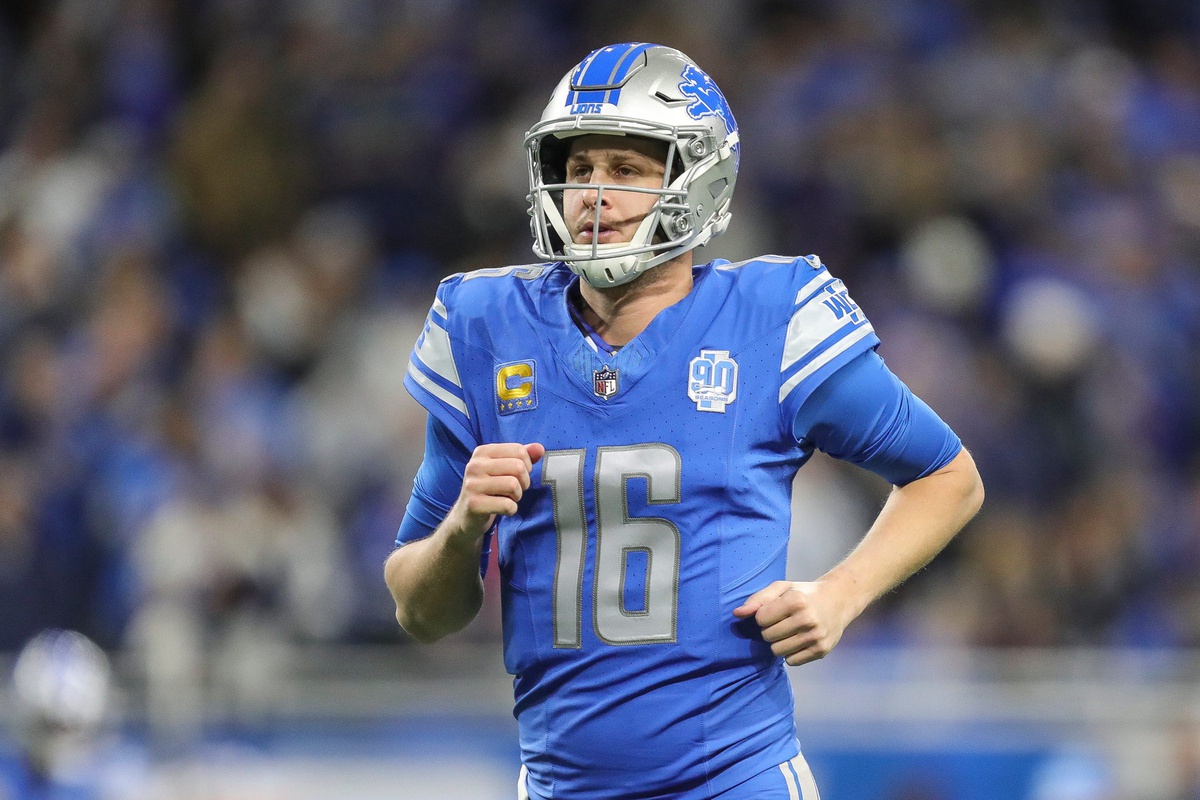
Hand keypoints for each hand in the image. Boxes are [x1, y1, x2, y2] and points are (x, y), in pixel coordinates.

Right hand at [445, 442, 545, 543]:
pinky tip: (502, 509)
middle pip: (518, 467)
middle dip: (524, 482)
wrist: (466, 515)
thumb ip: (523, 457)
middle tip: (515, 490)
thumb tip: (540, 449)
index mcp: (483, 452)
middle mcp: (475, 465)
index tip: (517, 475)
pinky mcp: (474, 504)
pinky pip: (507, 505)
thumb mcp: (504, 469)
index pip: (519, 450)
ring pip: (513, 485)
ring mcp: (473, 484)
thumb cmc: (490, 489)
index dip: (526, 465)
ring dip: (517, 496)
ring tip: (508, 498)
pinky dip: (511, 509)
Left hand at [732, 580, 854, 665]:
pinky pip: (791, 661)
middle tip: (783, 622)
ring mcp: (816, 637)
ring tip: (790, 632)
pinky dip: (791, 653)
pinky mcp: (821, 651)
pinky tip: (799, 641)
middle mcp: (807, 619)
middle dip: (770, 630)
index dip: (763, 616)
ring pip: (777, 651)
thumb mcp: (781, 588)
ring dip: (779, 643)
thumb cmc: (804, 593)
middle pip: (767, 636)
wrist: (838, 600)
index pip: (761, 619)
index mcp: (796, 600)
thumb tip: (737, 614)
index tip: (774, 611)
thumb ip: (758, 599)